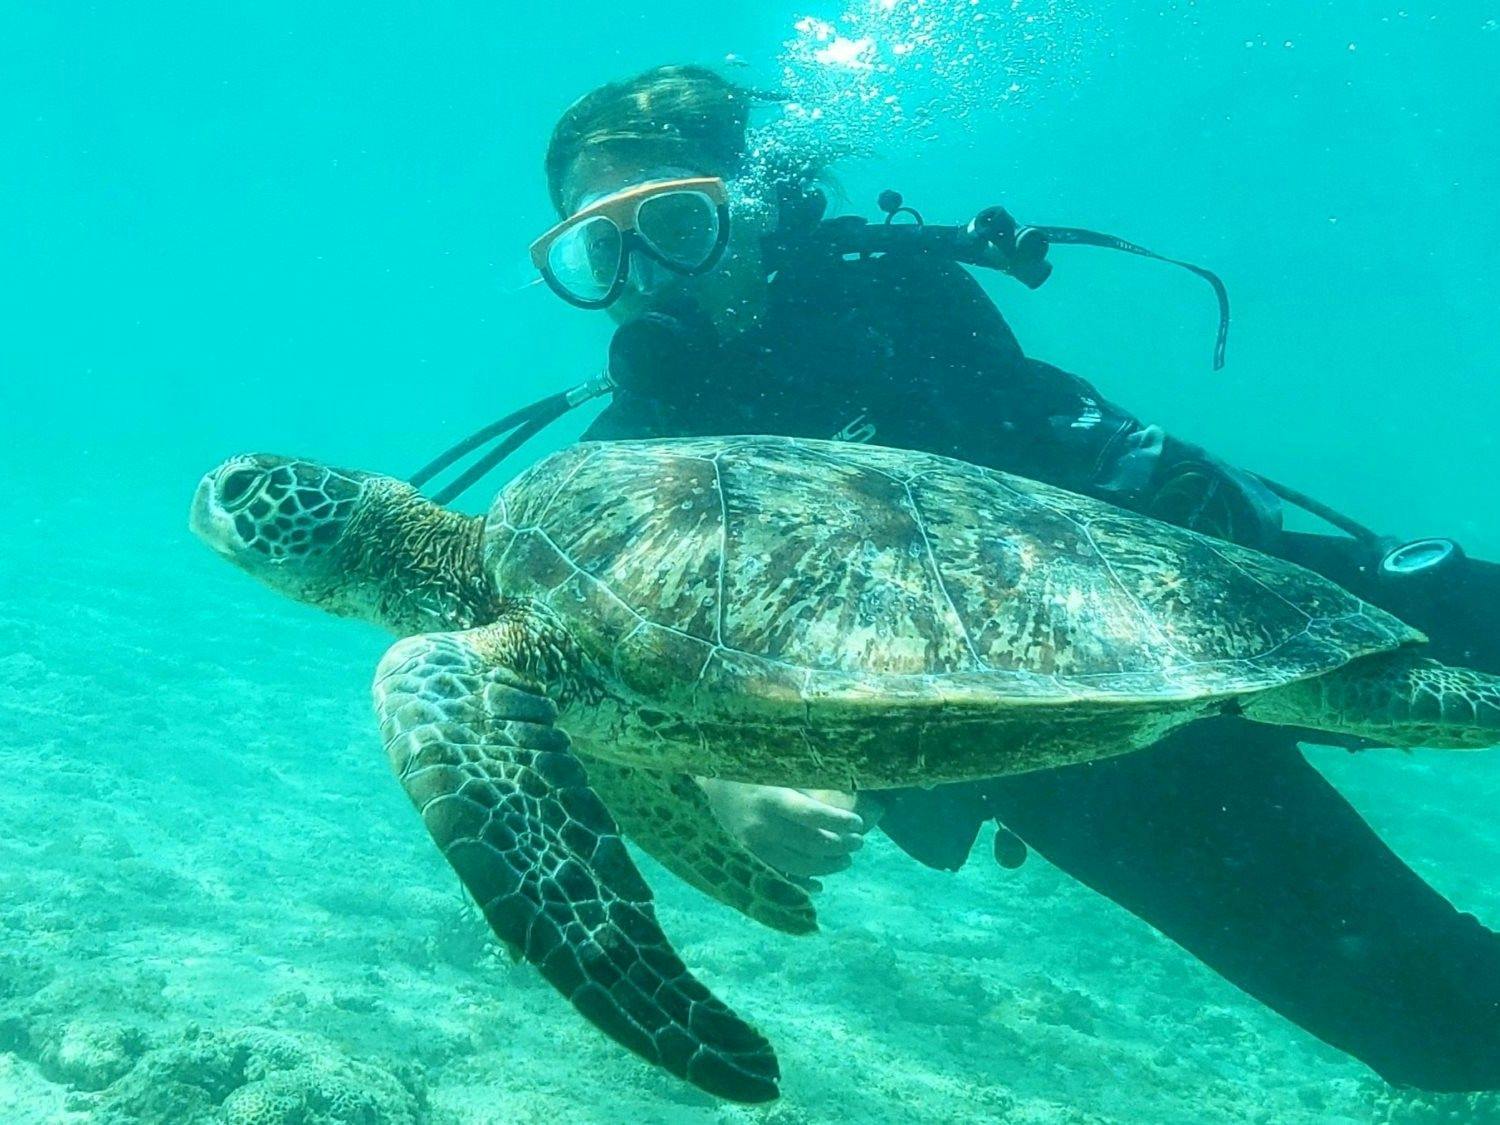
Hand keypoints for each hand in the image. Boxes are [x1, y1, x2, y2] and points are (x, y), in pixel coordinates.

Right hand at [696, 778, 883, 877]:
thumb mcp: (776, 771)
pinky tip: (819, 884)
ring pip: (800, 865)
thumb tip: (844, 796)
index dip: (839, 821)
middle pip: (811, 844)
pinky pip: (781, 878)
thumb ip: (804, 787)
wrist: (708, 787)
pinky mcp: (748, 859)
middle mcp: (761, 826)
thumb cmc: (749, 772)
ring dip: (828, 865)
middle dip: (841, 845)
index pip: (812, 815)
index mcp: (770, 799)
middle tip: (858, 842)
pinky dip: (803, 883)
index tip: (859, 823)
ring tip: (845, 858)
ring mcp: (753, 846)